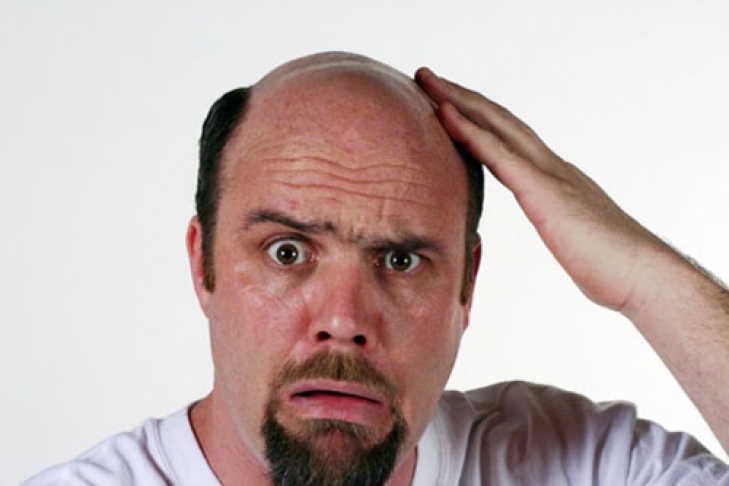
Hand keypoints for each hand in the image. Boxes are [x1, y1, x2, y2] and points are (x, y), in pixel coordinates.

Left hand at [415, 68, 669, 314]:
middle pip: (499, 121)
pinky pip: (499, 152)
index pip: (509, 140)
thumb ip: (558, 228)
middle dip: (462, 97)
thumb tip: (557, 235)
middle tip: (428, 78)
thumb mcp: (573, 242)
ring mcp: (549, 174)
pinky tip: (445, 113)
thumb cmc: (610, 269)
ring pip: (496, 125)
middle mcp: (551, 168)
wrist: (644, 277)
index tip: (448, 105)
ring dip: (458, 100)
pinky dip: (470, 130)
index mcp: (555, 180)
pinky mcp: (544, 190)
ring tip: (428, 80)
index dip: (478, 120)